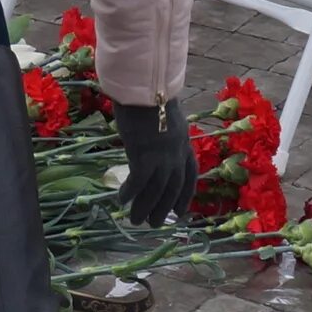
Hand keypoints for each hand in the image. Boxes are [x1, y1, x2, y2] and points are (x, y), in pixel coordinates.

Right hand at [111, 99, 197, 224]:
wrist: (144, 87)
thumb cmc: (150, 94)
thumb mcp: (164, 115)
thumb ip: (163, 131)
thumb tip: (154, 139)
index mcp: (184, 142)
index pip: (189, 175)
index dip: (185, 194)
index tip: (181, 210)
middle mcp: (176, 154)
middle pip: (172, 188)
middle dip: (164, 208)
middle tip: (155, 223)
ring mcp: (161, 157)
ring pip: (156, 191)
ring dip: (146, 208)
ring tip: (136, 220)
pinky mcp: (144, 156)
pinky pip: (138, 182)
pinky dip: (130, 193)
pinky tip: (121, 200)